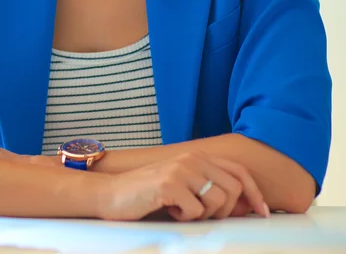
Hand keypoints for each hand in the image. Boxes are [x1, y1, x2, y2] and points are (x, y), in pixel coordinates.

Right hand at [99, 151, 267, 221]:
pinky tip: (170, 211)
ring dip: (204, 215)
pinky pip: (195, 211)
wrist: (113, 194)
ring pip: (218, 201)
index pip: (239, 171)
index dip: (255, 193)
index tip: (263, 213)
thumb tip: (244, 206)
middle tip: (203, 215)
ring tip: (183, 211)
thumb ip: (210, 189)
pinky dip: (185, 218)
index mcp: (197, 157)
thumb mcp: (183, 187)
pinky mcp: (169, 184)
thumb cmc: (149, 194)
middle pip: (233, 189)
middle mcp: (192, 158)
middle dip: (226, 211)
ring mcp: (181, 169)